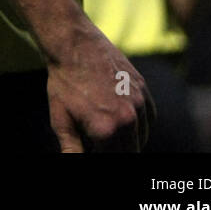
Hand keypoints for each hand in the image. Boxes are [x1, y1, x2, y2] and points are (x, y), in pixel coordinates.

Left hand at [45, 24, 153, 151]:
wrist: (74, 44)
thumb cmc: (64, 83)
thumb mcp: (61, 120)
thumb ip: (72, 149)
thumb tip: (74, 164)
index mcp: (107, 131)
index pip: (116, 159)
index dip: (102, 155)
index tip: (95, 147)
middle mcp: (128, 119)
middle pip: (131, 152)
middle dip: (116, 151)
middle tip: (99, 140)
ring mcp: (139, 104)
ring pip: (142, 137)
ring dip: (128, 139)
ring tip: (105, 127)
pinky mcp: (144, 91)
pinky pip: (149, 119)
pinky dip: (139, 123)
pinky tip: (120, 117)